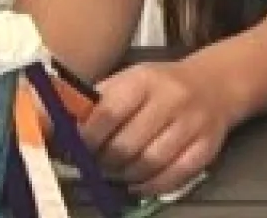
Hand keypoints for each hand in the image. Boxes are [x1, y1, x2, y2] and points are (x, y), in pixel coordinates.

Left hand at [83, 58, 231, 192]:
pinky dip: (151, 186)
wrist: (216, 83)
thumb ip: (92, 105)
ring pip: (149, 164)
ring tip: (117, 172)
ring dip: (125, 176)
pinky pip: (174, 175)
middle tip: (96, 164)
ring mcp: (194, 122)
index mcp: (144, 80)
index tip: (75, 150)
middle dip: (104, 162)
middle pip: (126, 145)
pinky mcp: (208, 144)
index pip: (107, 116)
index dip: (85, 139)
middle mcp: (172, 98)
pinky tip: (139, 183)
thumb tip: (49, 129)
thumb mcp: (127, 82)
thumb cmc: (159, 85)